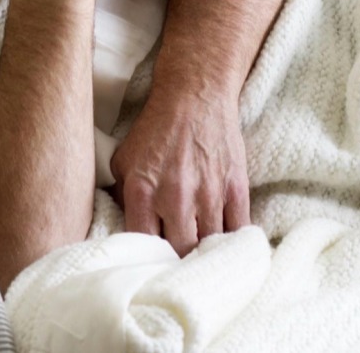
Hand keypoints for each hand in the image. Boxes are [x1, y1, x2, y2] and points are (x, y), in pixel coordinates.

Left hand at [110, 90, 249, 255]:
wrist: (194, 96)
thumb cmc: (156, 129)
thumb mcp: (123, 159)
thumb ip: (122, 196)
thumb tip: (125, 227)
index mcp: (142, 191)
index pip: (142, 244)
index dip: (146, 259)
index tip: (149, 263)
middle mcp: (175, 197)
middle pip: (178, 251)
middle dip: (177, 261)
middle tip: (177, 264)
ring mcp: (208, 194)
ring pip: (209, 245)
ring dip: (205, 254)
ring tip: (200, 259)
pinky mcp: (235, 188)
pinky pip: (238, 230)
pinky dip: (233, 243)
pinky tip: (225, 248)